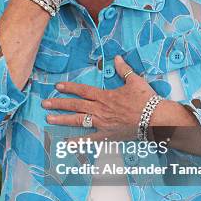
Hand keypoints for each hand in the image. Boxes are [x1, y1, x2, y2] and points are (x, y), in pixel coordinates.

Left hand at [41, 55, 158, 141]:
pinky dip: (78, 142)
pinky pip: (90, 139)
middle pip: (75, 105)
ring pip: (78, 121)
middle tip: (45, 103)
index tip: (57, 87)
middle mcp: (100, 109)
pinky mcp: (107, 135)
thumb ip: (124, 69)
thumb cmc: (146, 100)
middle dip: (59, 103)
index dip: (69, 88)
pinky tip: (66, 142)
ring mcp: (102, 123)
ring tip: (49, 118)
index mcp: (105, 96)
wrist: (155, 119)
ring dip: (62, 119)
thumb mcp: (135, 81)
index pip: (83, 90)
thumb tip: (117, 57)